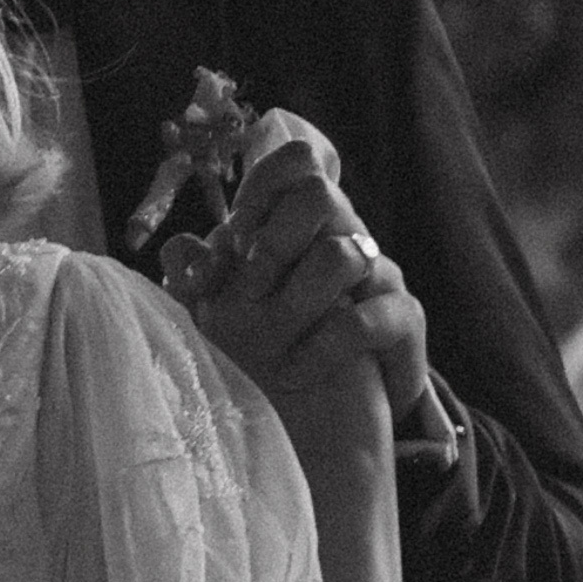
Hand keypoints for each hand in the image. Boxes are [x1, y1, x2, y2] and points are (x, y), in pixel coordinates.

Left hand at [167, 117, 430, 437]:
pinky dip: (319, 350)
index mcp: (304, 226)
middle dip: (273, 241)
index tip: (237, 238)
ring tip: (271, 344)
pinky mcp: (402, 320)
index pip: (295, 162)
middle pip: (318, 191)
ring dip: (294, 303)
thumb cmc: (276, 352)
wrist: (332, 419)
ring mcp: (380, 275)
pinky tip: (294, 373)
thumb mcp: (227, 313)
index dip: (260, 188)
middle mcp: (346, 238)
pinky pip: (363, 321)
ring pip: (342, 254)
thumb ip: (204, 277)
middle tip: (252, 288)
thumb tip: (180, 247)